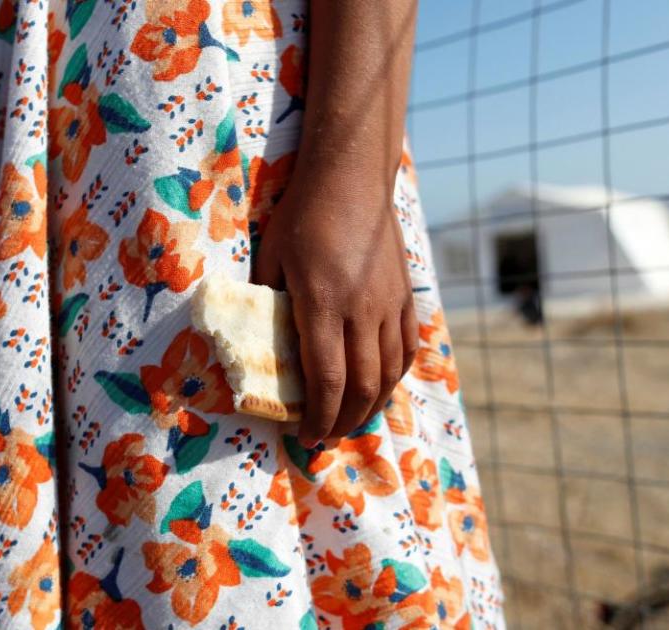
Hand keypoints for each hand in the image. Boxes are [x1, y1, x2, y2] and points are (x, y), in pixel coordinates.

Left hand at [252, 166, 418, 446]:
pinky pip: (406, 349)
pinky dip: (394, 377)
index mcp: (323, 304)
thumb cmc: (302, 217)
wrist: (352, 179)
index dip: (318, 416)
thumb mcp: (272, 260)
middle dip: (343, 420)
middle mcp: (363, 311)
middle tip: (325, 436)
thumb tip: (261, 347)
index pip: (326, 379)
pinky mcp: (405, 297)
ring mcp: (390, 305)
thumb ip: (269, 306)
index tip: (305, 435)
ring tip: (350, 420)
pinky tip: (380, 387)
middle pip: (362, 386)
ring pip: (389, 373)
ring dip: (370, 406)